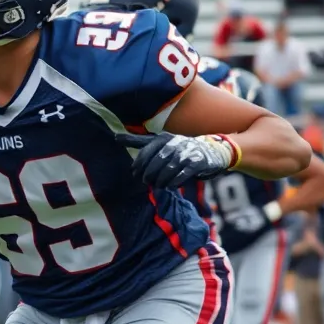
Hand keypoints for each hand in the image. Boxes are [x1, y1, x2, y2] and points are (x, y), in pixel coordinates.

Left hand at [115, 132, 235, 188]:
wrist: (209, 150)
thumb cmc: (177, 148)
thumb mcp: (157, 142)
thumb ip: (137, 141)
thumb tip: (115, 137)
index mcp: (163, 138)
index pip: (145, 152)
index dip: (138, 165)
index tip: (135, 174)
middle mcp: (174, 143)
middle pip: (156, 163)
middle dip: (148, 175)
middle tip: (145, 182)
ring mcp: (187, 152)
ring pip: (168, 170)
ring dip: (160, 181)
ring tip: (157, 185)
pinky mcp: (197, 163)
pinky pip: (181, 176)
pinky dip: (173, 183)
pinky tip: (170, 186)